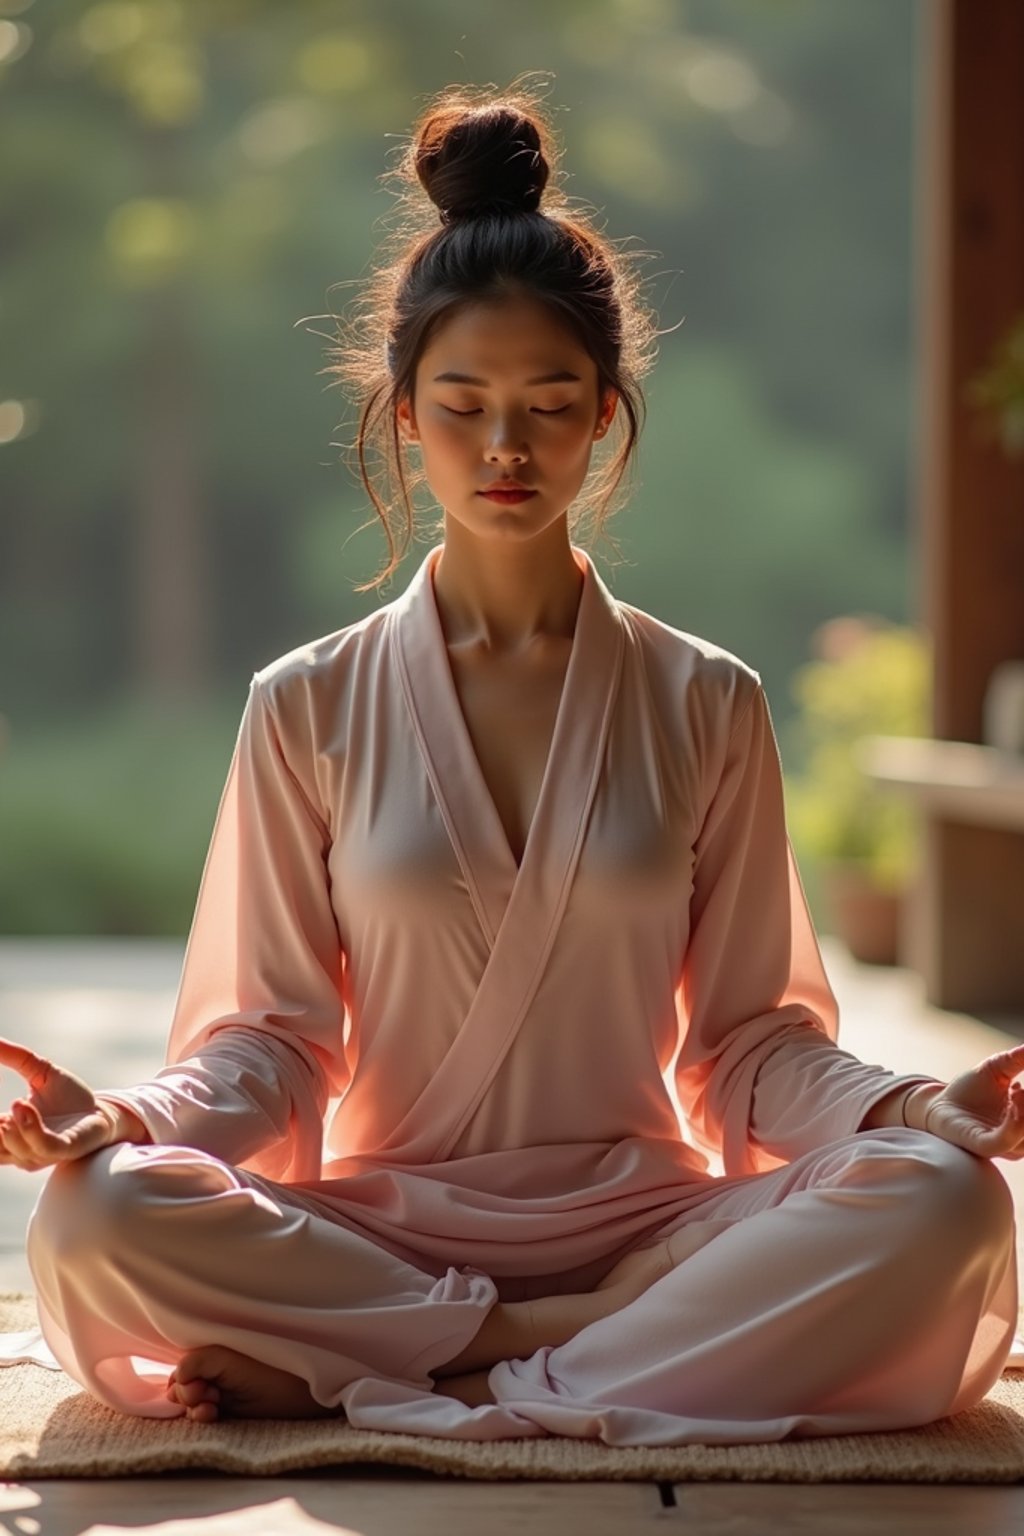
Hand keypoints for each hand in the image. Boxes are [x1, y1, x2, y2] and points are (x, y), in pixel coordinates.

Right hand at [0, 1036, 115, 1171]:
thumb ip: (14, 1057)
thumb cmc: (69, 1097)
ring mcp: (43, 1153)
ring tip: (16, 1103)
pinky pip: (43, 1146)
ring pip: (15, 1149)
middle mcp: (22, 1150)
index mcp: (11, 1135)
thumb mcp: (38, 1071)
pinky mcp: (65, 1149)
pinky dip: (30, 1129)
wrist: (104, 1111)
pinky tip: (23, 1107)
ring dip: (11, 1130)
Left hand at [921, 1042, 1023, 1160]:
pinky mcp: (982, 1145)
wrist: (938, 1103)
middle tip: (1022, 1089)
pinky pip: (1004, 1141)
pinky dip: (1014, 1123)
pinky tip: (1012, 1101)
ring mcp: (1002, 1144)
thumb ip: (1018, 1059)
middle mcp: (1018, 1138)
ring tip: (1018, 1090)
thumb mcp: (998, 1068)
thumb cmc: (970, 1091)